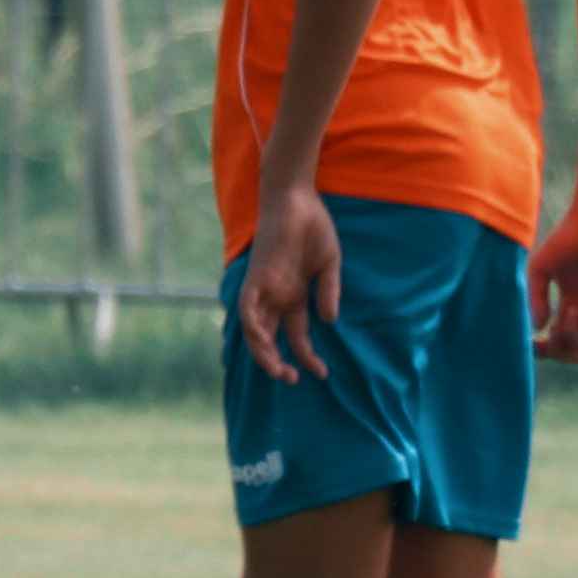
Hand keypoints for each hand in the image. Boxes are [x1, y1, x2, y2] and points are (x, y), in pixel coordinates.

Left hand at [233, 182, 343, 386]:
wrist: (296, 198)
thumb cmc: (314, 226)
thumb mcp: (329, 264)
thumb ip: (329, 292)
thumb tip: (330, 322)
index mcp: (294, 297)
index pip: (298, 337)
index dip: (308, 357)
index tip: (322, 373)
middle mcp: (276, 297)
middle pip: (272, 339)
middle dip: (279, 363)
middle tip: (292, 379)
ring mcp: (264, 288)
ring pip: (256, 330)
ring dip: (264, 353)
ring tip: (278, 370)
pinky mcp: (256, 277)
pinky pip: (248, 308)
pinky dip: (252, 326)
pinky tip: (263, 342)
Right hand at [530, 205, 577, 363]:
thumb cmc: (568, 239)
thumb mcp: (541, 270)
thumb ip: (536, 299)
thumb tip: (537, 328)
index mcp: (572, 308)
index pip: (561, 343)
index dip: (546, 350)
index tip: (531, 345)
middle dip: (562, 350)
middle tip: (553, 334)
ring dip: (576, 334)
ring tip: (570, 309)